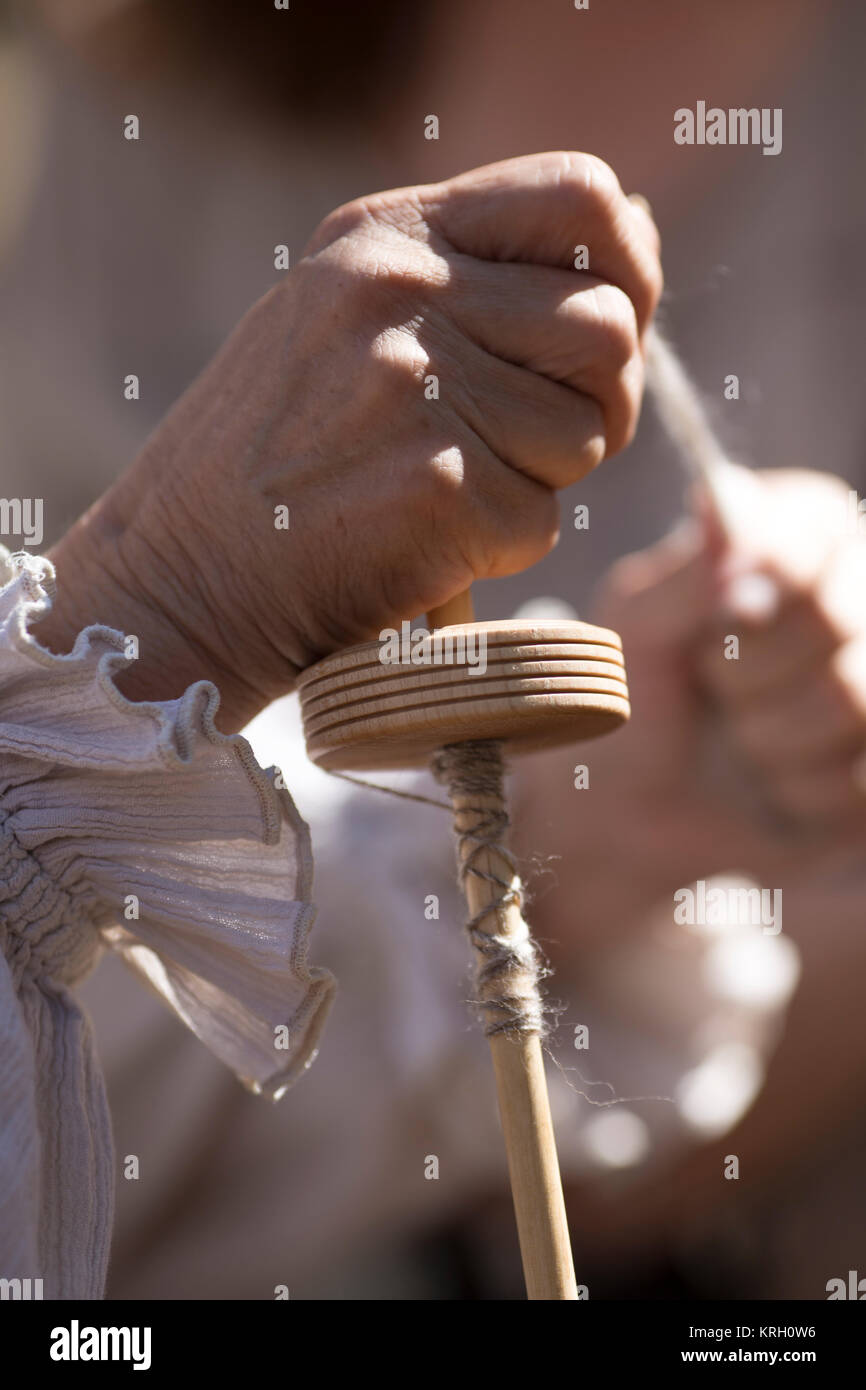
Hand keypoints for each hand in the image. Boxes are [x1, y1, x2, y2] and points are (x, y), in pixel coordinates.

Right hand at [42, 151, 660, 729]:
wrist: (182, 575)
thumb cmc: (277, 457)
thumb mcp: (350, 317)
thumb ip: (479, 272)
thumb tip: (636, 238)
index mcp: (387, 235)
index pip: (581, 197)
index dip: (627, 267)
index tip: (598, 332)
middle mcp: (403, 292)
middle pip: (608, 329)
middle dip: (594, 401)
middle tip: (520, 444)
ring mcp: (419, 387)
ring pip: (589, 431)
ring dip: (541, 479)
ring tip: (444, 489)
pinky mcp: (438, 487)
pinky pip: (543, 518)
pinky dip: (499, 546)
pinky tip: (422, 542)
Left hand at [518, 467, 865, 951]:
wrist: (629, 813)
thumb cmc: (629, 700)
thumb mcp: (633, 630)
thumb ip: (685, 572)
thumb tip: (721, 498)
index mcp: (795, 544)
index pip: (821, 525)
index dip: (770, 574)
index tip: (725, 611)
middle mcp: (852, 603)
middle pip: (838, 614)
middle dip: (748, 670)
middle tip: (713, 687)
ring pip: (854, 695)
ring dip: (769, 736)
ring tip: (739, 739)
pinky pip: (861, 774)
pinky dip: (800, 790)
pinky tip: (775, 785)